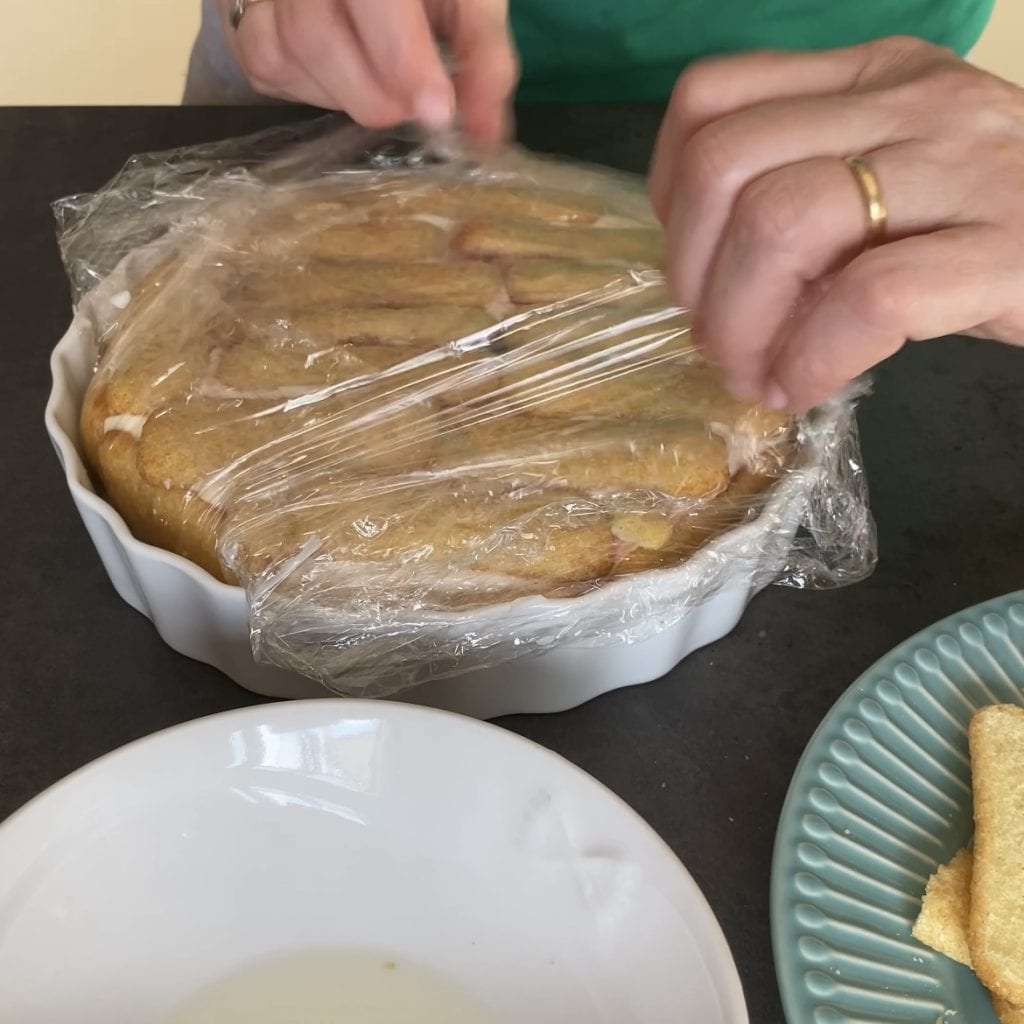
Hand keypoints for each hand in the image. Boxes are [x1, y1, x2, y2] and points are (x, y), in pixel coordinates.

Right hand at [221, 0, 517, 143]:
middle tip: (417, 108)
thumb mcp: (467, 2)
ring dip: (350, 94)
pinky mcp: (252, 29)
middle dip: (376, 91)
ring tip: (385, 83)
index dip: (402, 58)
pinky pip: (274, 73)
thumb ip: (483, 61)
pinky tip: (348, 77)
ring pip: (292, 56)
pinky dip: (320, 92)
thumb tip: (485, 135)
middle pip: (315, 32)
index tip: (437, 111)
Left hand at [649, 37, 1023, 410]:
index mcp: (869, 76)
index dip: (670, 194)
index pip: (711, 98)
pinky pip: (871, 298)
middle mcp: (911, 101)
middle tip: (716, 343)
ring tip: (755, 375)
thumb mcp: (893, 178)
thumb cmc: (993, 220)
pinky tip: (804, 388)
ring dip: (742, 325)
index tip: (692, 267)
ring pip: (783, 223)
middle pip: (727, 167)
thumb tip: (703, 282)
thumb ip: (805, 194)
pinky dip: (812, 358)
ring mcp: (966, 168)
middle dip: (694, 277)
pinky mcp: (1011, 249)